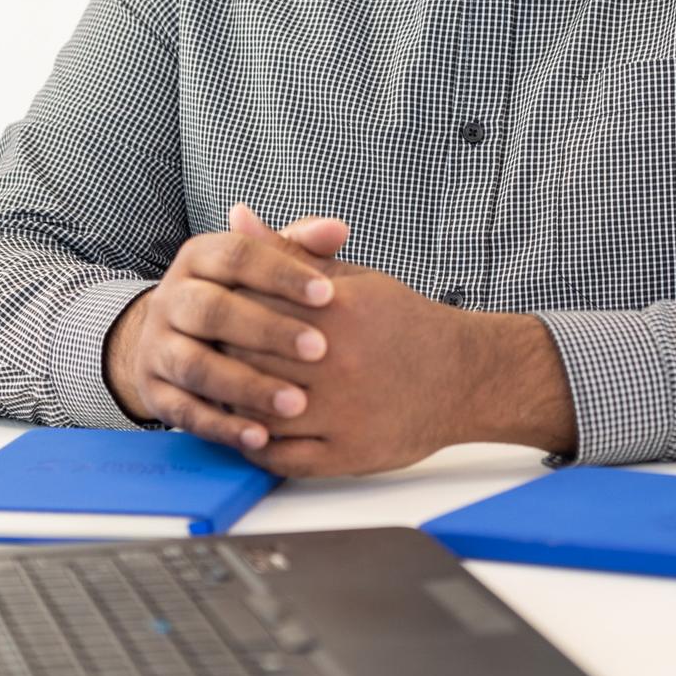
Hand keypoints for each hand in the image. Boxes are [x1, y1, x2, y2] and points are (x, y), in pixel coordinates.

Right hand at [101, 205, 347, 449]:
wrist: (173, 337)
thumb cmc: (240, 296)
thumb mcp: (265, 267)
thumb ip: (300, 248)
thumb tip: (337, 229)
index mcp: (198, 258)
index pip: (237, 256)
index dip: (283, 273)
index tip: (329, 293)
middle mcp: (170, 299)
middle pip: (213, 311)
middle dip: (268, 331)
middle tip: (319, 349)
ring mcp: (156, 347)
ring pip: (197, 366)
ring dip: (247, 386)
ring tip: (296, 403)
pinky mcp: (154, 391)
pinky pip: (185, 412)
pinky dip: (223, 426)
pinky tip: (261, 437)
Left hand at [216, 208, 574, 476]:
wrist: (464, 376)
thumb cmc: (404, 324)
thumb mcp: (350, 279)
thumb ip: (289, 252)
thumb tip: (239, 218)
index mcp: (335, 310)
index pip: (250, 306)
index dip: (225, 310)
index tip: (216, 312)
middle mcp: (336, 362)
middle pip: (246, 357)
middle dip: (224, 354)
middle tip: (211, 352)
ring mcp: (340, 412)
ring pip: (256, 412)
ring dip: (234, 403)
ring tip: (227, 390)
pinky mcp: (345, 453)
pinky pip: (280, 458)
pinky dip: (257, 446)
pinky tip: (253, 429)